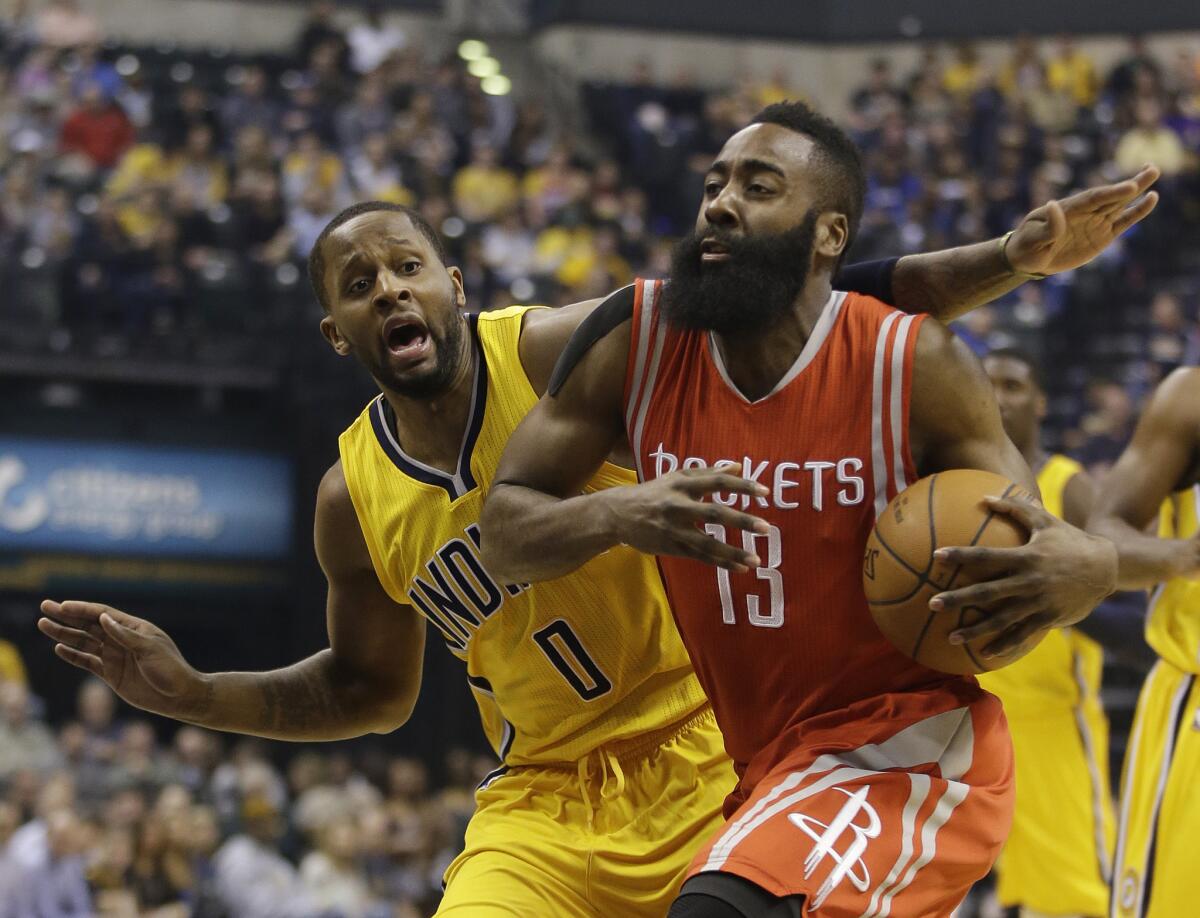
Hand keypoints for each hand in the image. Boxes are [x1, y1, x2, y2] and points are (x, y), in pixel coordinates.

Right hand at [38, 600, 208, 718]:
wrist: (178, 697)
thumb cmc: (170, 669)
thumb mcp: (150, 650)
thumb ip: (125, 636)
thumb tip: (103, 619)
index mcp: (134, 628)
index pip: (102, 614)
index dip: (82, 609)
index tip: (62, 606)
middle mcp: (121, 639)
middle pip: (88, 625)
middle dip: (66, 616)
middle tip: (45, 607)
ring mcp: (115, 656)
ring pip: (84, 642)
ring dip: (64, 633)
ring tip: (43, 625)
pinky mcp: (111, 674)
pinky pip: (87, 662)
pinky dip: (72, 655)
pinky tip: (58, 647)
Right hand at [602, 468, 769, 570]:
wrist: (618, 513)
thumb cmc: (654, 492)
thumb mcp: (677, 477)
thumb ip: (708, 472)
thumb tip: (738, 466)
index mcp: (682, 483)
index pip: (717, 481)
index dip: (741, 485)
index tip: (764, 491)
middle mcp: (678, 505)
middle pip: (714, 513)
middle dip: (741, 521)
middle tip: (766, 528)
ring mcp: (673, 528)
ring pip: (707, 542)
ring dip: (733, 552)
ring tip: (756, 561)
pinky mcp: (670, 546)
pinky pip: (699, 556)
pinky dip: (720, 562)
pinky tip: (740, 568)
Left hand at [926, 497, 1117, 657]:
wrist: (1109, 567)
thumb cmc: (1070, 539)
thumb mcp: (1045, 520)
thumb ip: (1015, 507)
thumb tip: (985, 497)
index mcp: (1025, 557)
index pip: (986, 556)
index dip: (961, 555)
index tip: (936, 556)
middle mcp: (1029, 581)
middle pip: (986, 592)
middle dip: (958, 599)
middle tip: (932, 604)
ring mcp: (1039, 602)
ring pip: (1001, 619)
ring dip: (975, 630)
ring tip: (950, 637)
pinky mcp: (1049, 618)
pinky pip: (1023, 634)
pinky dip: (1004, 644)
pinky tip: (985, 654)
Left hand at [1005, 165, 1159, 276]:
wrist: (1027, 259)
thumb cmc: (1026, 247)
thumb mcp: (1033, 238)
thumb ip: (1048, 226)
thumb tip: (1053, 204)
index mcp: (1068, 209)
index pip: (1093, 199)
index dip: (1111, 193)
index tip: (1129, 187)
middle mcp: (1085, 212)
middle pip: (1111, 196)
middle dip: (1131, 184)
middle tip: (1152, 168)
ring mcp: (1095, 222)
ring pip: (1120, 204)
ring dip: (1138, 190)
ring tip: (1153, 172)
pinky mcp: (1102, 235)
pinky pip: (1123, 222)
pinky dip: (1137, 211)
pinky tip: (1152, 198)